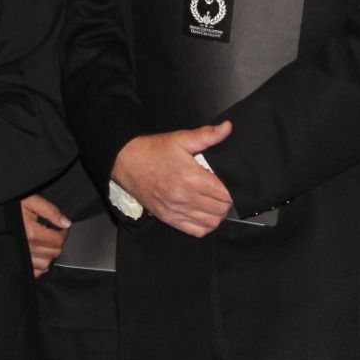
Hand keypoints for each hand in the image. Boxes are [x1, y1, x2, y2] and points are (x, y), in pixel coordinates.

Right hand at [21, 194, 70, 277]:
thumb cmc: (11, 205)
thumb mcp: (31, 201)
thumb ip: (50, 211)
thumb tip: (66, 223)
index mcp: (31, 233)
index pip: (58, 241)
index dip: (64, 233)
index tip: (62, 228)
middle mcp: (26, 247)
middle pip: (53, 253)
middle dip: (58, 243)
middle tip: (55, 234)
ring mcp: (20, 257)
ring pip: (45, 265)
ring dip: (50, 255)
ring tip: (47, 244)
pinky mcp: (16, 261)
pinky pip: (33, 272)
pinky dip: (40, 267)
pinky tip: (39, 256)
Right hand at [110, 122, 233, 237]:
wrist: (127, 163)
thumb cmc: (154, 151)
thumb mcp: (180, 138)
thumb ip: (207, 135)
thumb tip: (227, 128)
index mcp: (190, 178)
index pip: (224, 193)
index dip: (232, 188)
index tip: (229, 181)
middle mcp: (184, 198)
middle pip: (221, 209)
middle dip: (227, 200)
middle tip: (223, 189)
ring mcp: (176, 211)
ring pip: (212, 222)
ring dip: (218, 213)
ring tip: (215, 201)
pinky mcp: (169, 219)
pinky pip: (197, 231)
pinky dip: (206, 225)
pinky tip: (204, 212)